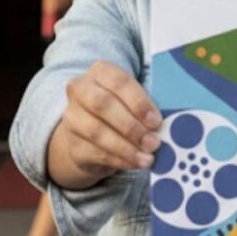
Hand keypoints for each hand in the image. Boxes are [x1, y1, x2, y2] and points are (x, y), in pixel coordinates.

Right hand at [51, 61, 162, 183]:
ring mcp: (72, 117)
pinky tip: (134, 163)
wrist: (90, 134)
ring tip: (147, 158)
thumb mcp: (133, 100)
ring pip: (97, 131)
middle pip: (103, 104)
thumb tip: (164, 125)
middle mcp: (80, 90)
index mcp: (100, 72)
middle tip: (153, 142)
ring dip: (126, 147)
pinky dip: (118, 160)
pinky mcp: (72, 143)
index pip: (118, 81)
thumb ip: (146, 107)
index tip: (156, 121)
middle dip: (131, 126)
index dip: (138, 102)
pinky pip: (95, 152)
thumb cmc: (121, 110)